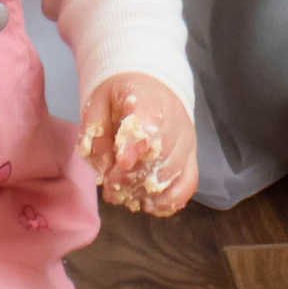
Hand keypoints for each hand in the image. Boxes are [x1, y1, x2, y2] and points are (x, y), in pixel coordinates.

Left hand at [79, 77, 197, 215]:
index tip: (122, 161)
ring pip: (174, 172)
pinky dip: (171, 199)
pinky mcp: (192, 156)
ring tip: (124, 198)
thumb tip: (103, 167)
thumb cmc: (121, 94)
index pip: (150, 123)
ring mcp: (187, 140)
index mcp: (149, 99)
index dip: (137, 144)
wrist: (152, 83)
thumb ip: (96, 132)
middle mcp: (175, 120)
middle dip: (133, 178)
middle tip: (110, 190)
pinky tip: (150, 205)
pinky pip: (189, 182)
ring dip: (147, 191)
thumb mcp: (98, 101)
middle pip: (160, 155)